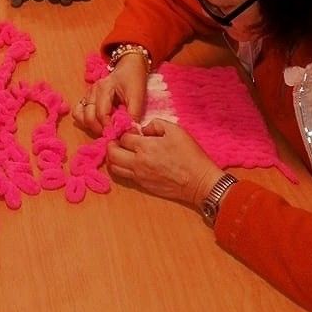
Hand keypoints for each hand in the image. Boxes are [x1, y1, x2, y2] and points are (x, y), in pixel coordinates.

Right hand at [72, 53, 147, 134]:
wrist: (130, 66)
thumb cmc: (134, 79)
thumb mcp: (137, 96)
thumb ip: (133, 115)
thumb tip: (130, 132)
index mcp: (103, 89)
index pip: (101, 114)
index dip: (109, 127)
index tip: (119, 135)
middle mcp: (92, 91)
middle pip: (88, 117)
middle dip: (100, 129)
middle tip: (113, 134)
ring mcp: (88, 94)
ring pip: (80, 116)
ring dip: (91, 126)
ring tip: (105, 129)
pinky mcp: (87, 98)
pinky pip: (79, 112)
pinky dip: (85, 120)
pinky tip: (98, 123)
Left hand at [108, 119, 223, 207]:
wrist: (199, 182)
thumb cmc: (189, 155)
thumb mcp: (176, 130)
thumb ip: (156, 124)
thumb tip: (144, 129)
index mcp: (145, 147)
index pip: (123, 138)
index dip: (125, 132)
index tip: (132, 130)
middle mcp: (138, 163)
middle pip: (112, 154)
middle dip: (112, 145)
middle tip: (119, 140)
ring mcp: (140, 177)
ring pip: (114, 168)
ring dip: (114, 158)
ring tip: (123, 151)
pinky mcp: (144, 186)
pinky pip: (125, 176)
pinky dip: (123, 168)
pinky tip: (133, 161)